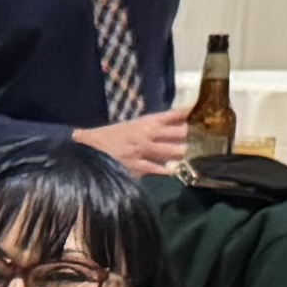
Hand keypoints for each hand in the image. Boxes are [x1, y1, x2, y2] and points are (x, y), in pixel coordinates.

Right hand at [83, 103, 199, 175]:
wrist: (88, 148)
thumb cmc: (110, 136)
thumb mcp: (131, 125)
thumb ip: (151, 125)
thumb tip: (175, 123)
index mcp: (145, 121)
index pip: (173, 115)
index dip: (187, 115)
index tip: (197, 115)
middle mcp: (148, 134)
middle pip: (180, 132)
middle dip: (189, 136)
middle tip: (198, 139)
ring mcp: (144, 150)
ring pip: (174, 151)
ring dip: (182, 153)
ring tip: (188, 155)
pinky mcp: (138, 166)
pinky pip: (159, 169)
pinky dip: (168, 170)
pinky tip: (173, 171)